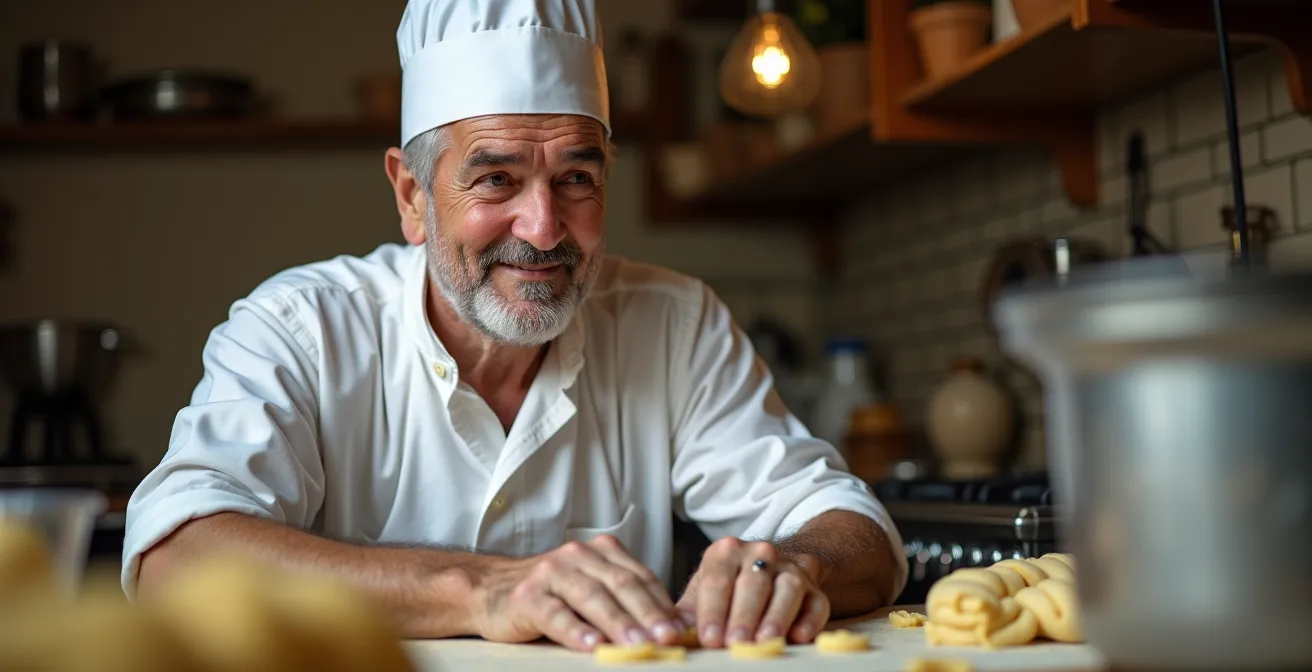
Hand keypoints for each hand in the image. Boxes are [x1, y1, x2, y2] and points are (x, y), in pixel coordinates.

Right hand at [472, 535, 685, 651]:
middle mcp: (577, 555)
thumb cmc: (550, 595)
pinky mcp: (526, 596)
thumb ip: (622, 600)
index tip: (681, 630)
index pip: (639, 577)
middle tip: (668, 638)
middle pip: (620, 584)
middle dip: (648, 613)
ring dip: (618, 623)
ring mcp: (550, 573)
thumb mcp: (589, 589)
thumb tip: (667, 629)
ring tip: (637, 645)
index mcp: (599, 552)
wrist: (490, 589)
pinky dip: (575, 631)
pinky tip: (591, 646)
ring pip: (591, 597)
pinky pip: (555, 614)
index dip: (662, 604)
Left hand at [675, 538, 829, 647]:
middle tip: (735, 643)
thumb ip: (687, 616)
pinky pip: (816, 603)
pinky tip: (798, 637)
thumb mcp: (704, 595)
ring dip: (775, 617)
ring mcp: (790, 568)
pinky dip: (809, 620)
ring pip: (786, 588)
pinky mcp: (814, 588)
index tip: (708, 638)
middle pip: (752, 584)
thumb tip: (668, 636)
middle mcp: (760, 553)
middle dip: (742, 616)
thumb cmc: (728, 590)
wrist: (771, 572)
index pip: (717, 580)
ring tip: (764, 642)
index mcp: (726, 551)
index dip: (712, 611)